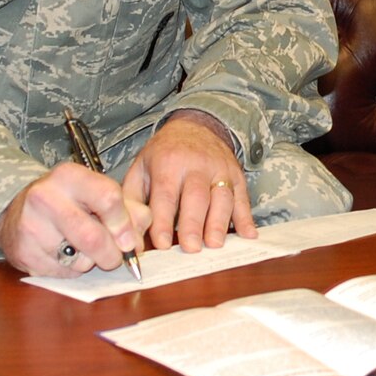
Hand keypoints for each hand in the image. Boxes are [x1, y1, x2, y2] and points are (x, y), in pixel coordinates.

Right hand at [0, 162, 149, 276]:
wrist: (17, 214)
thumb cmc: (67, 203)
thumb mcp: (96, 194)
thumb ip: (128, 211)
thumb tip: (136, 241)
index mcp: (70, 175)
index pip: (109, 198)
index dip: (124, 224)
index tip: (128, 240)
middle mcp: (46, 196)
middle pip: (94, 237)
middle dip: (112, 255)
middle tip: (116, 258)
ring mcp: (31, 225)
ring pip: (79, 259)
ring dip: (92, 262)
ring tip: (86, 252)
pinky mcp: (23, 252)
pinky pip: (63, 273)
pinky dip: (73, 270)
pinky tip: (67, 256)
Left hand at [122, 111, 252, 251]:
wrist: (195, 126)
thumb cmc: (165, 154)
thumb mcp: (141, 168)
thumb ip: (132, 200)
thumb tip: (128, 234)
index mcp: (168, 162)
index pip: (166, 195)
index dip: (163, 220)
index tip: (162, 244)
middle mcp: (196, 165)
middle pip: (196, 196)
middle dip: (194, 224)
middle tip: (191, 248)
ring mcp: (220, 169)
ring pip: (222, 197)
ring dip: (219, 222)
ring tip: (215, 245)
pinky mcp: (236, 175)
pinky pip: (242, 197)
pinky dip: (246, 217)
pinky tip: (248, 235)